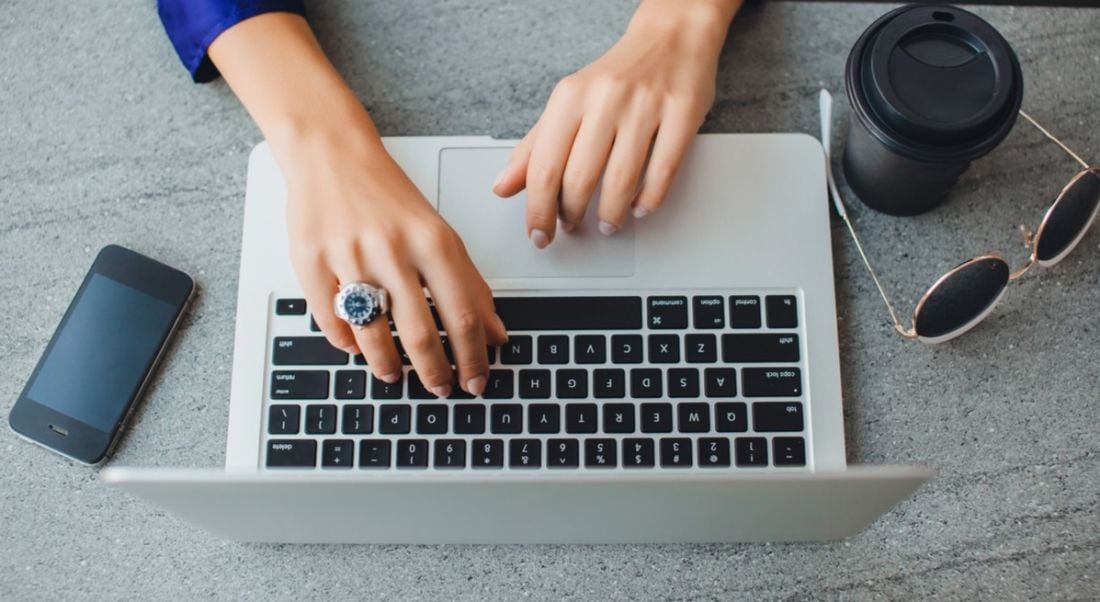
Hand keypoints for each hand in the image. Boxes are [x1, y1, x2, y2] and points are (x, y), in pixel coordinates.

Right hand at [208, 12, 506, 396]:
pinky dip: (346, 343)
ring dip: (389, 365)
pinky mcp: (311, 263)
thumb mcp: (439, 232)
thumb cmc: (388, 195)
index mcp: (432, 241)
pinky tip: (358, 349)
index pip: (463, 315)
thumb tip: (496, 333)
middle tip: (441, 389)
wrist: (331, 154)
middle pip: (421, 332)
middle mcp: (392, 250)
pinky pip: (330, 320)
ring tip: (397, 375)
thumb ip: (470, 283)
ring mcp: (349, 257)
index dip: (473, 357)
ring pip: (373, 334)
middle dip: (435, 372)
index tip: (476, 380)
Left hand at [492, 0, 738, 246]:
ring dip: (611, 215)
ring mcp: (645, 106)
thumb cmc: (615, 76)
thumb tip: (503, 187)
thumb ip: (534, 147)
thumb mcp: (567, 103)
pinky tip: (639, 207)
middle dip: (572, 215)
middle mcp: (605, 99)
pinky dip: (649, 200)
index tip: (539, 233)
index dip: (538, 210)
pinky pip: (663, 171)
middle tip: (572, 226)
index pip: (544, 167)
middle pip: (580, 179)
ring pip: (621, 181)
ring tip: (607, 224)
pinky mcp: (682, 113)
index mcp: (570, 96)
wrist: (671, 36)